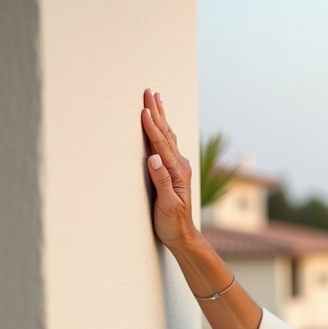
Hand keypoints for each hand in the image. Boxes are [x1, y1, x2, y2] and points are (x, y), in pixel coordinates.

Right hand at [141, 89, 196, 247]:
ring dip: (161, 117)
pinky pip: (167, 145)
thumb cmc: (173, 223)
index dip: (151, 126)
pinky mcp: (174, 173)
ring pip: (167, 137)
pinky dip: (162, 131)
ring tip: (157, 100)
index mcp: (177, 171)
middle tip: (150, 92)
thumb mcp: (167, 205)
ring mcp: (178, 168)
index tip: (144, 108)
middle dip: (157, 112)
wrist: (183, 236)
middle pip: (166, 133)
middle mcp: (180, 166)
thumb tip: (153, 158)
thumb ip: (161, 181)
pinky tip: (161, 126)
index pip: (161, 143)